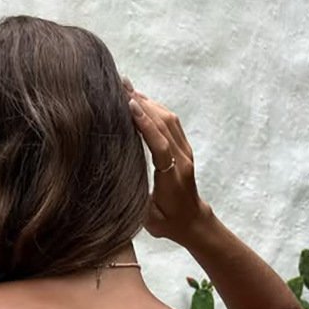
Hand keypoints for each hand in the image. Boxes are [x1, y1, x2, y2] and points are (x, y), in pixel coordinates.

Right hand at [121, 76, 209, 246]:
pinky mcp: (184, 149)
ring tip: (128, 88)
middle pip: (164, 124)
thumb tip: (115, 190)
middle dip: (143, 103)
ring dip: (149, 102)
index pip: (160, 145)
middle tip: (121, 85)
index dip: (145, 124)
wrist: (193, 222)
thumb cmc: (168, 224)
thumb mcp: (149, 220)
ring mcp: (185, 152)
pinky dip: (155, 109)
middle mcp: (182, 160)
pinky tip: (141, 101)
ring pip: (169, 120)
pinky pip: (171, 123)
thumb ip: (137, 203)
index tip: (130, 105)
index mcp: (173, 178)